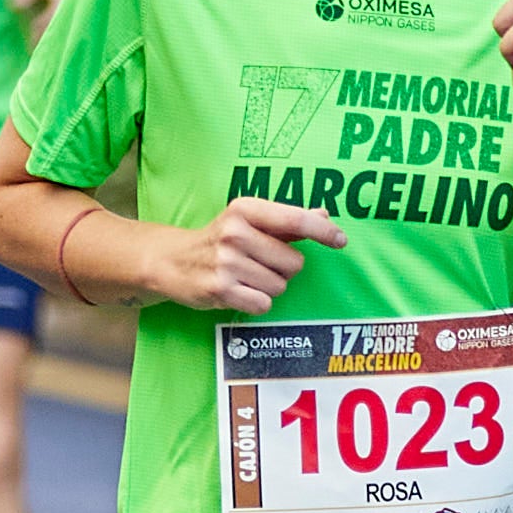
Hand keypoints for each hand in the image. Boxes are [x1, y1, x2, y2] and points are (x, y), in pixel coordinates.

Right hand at [147, 195, 343, 313]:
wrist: (171, 260)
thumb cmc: (220, 239)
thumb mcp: (248, 221)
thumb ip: (288, 220)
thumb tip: (324, 216)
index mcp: (245, 209)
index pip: (296, 219)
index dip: (323, 232)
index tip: (340, 240)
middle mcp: (235, 233)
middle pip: (294, 262)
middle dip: (284, 268)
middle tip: (258, 263)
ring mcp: (226, 262)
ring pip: (280, 286)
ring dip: (269, 286)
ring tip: (245, 276)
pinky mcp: (220, 290)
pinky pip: (263, 303)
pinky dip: (256, 302)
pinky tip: (238, 290)